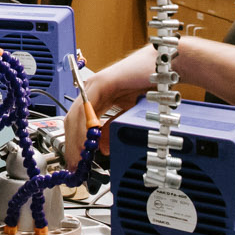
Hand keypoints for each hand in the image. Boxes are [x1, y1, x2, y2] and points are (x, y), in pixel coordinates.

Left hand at [63, 52, 155, 168]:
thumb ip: (114, 128)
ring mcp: (95, 85)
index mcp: (96, 99)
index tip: (75, 162)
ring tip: (79, 156)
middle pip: (72, 121)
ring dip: (75, 138)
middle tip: (74, 165)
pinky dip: (85, 124)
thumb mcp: (128, 115)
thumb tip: (102, 148)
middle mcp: (92, 92)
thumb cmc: (148, 87)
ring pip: (76, 114)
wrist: (163, 69)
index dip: (73, 144)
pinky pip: (87, 106)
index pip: (77, 124)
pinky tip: (87, 139)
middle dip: (71, 145)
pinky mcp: (102, 82)